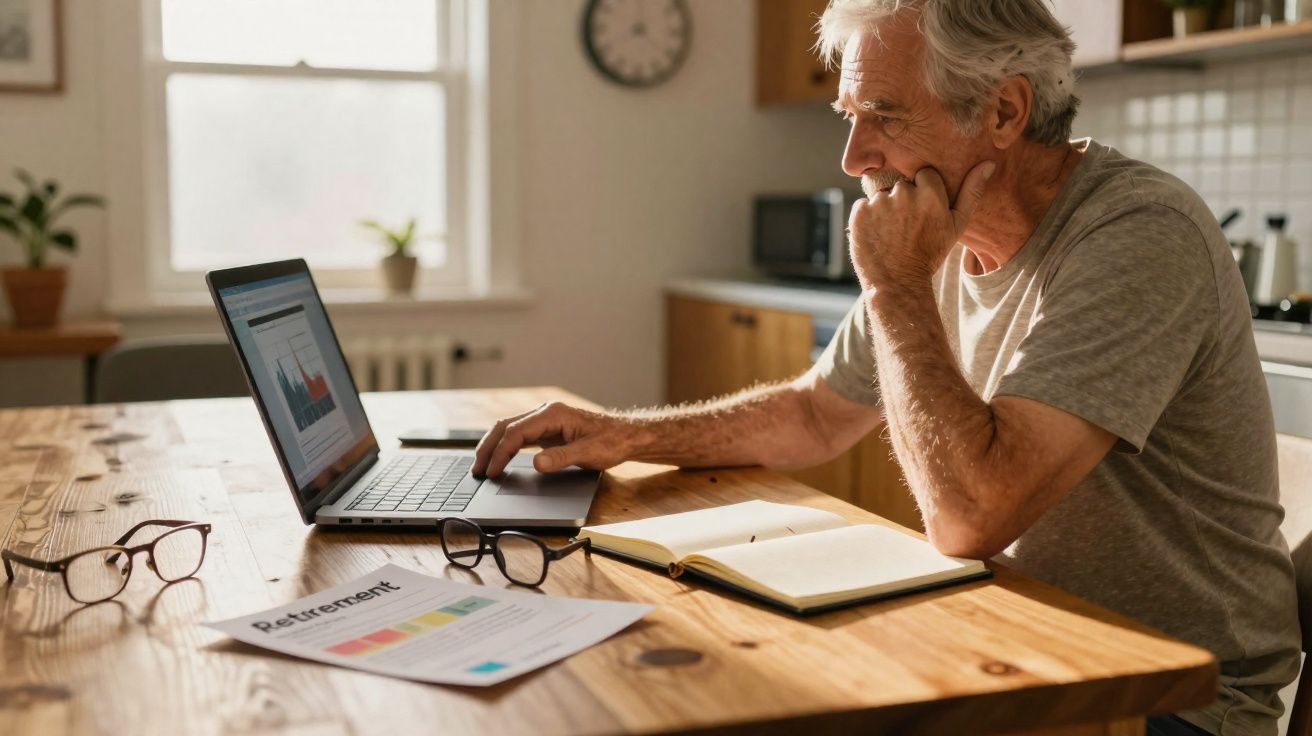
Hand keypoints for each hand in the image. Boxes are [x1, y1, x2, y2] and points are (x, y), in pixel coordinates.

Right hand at [472, 402, 641, 477]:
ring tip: (481, 466)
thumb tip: (536, 463)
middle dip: (488, 447)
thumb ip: (562, 458)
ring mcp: (545, 421)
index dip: (501, 452)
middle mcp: (546, 413)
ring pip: (509, 429)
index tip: (492, 471)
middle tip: (476, 470)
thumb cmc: (611, 442)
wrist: (626, 436)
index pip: (517, 432)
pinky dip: (504, 446)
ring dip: (493, 446)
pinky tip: (497, 459)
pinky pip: (518, 435)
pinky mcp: (546, 430)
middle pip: (506, 426)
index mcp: (553, 414)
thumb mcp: (589, 453)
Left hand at [847, 160, 994, 290]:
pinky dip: (867, 218)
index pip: (925, 175)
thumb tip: (988, 163)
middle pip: (902, 184)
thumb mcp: (957, 225)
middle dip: (903, 201)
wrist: (898, 283)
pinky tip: (877, 235)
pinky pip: (863, 205)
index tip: (923, 213)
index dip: (924, 193)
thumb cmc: (931, 254)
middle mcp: (904, 194)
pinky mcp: (859, 213)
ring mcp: (879, 203)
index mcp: (931, 194)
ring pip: (882, 195)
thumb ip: (972, 192)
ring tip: (892, 233)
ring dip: (884, 209)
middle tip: (906, 227)